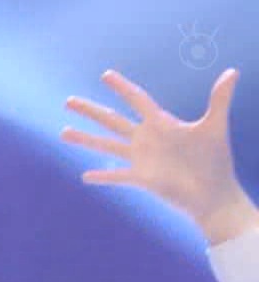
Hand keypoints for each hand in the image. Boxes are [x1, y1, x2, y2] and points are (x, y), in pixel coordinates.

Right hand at [63, 69, 255, 243]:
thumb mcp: (215, 127)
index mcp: (161, 123)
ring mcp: (141, 159)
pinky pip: (116, 176)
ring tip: (63, 132)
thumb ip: (219, 100)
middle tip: (69, 101)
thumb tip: (232, 72)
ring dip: (85, 140)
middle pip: (112, 120)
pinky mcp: (141, 179)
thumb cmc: (215, 160)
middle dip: (90, 111)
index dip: (121, 87)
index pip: (137, 99)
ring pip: (106, 145)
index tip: (105, 75)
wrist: (213, 193)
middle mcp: (146, 139)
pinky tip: (85, 176)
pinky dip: (102, 177)